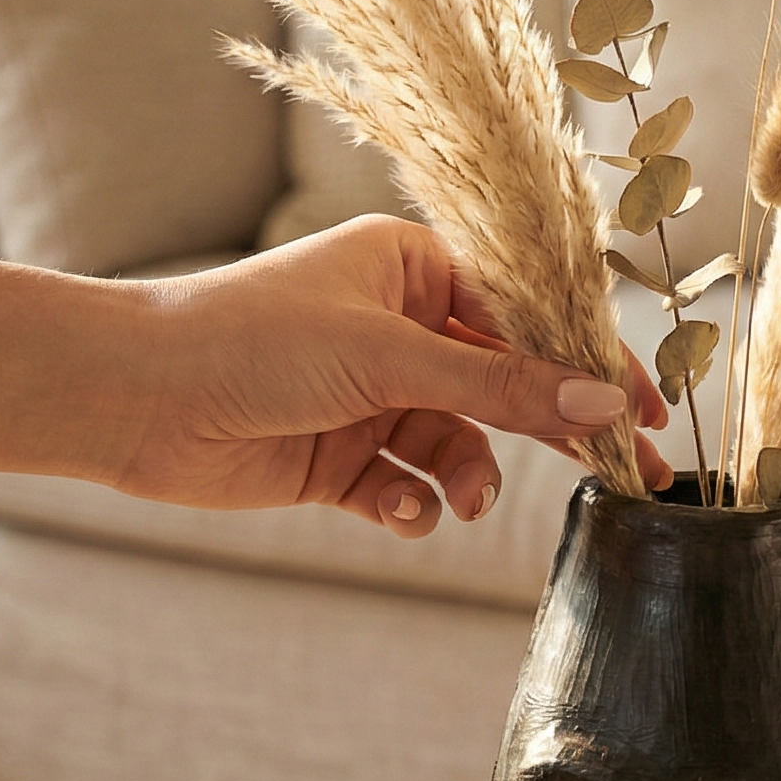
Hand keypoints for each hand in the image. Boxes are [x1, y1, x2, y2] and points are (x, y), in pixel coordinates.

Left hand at [116, 216, 670, 531]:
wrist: (135, 397)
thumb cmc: (251, 339)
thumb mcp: (389, 354)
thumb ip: (499, 385)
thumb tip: (601, 401)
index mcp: (413, 269)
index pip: (525, 314)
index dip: (587, 361)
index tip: (646, 409)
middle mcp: (398, 327)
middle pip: (505, 383)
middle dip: (555, 430)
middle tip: (624, 474)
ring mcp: (369, 394)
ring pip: (459, 443)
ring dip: (469, 476)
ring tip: (462, 503)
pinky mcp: (340, 456)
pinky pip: (406, 485)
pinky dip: (414, 504)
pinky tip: (404, 512)